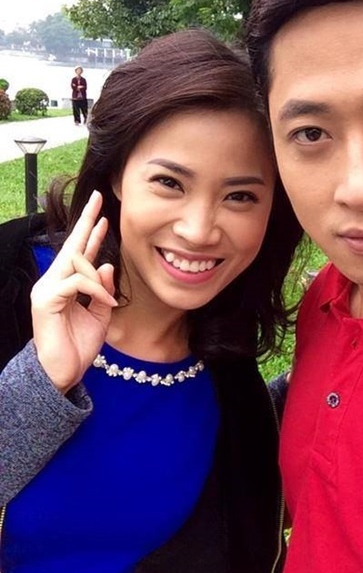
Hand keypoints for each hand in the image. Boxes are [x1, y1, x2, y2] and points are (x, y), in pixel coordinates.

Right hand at [31, 190, 117, 392]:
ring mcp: (47, 290)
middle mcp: (53, 282)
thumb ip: (102, 291)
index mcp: (65, 284)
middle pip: (72, 246)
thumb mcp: (99, 316)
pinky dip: (94, 291)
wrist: (62, 374)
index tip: (103, 215)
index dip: (91, 232)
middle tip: (98, 199)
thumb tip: (105, 265)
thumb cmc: (78, 346)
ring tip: (108, 304)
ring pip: (77, 264)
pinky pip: (77, 283)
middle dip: (87, 221)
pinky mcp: (46, 301)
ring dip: (98, 280)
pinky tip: (105, 304)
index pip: (79, 252)